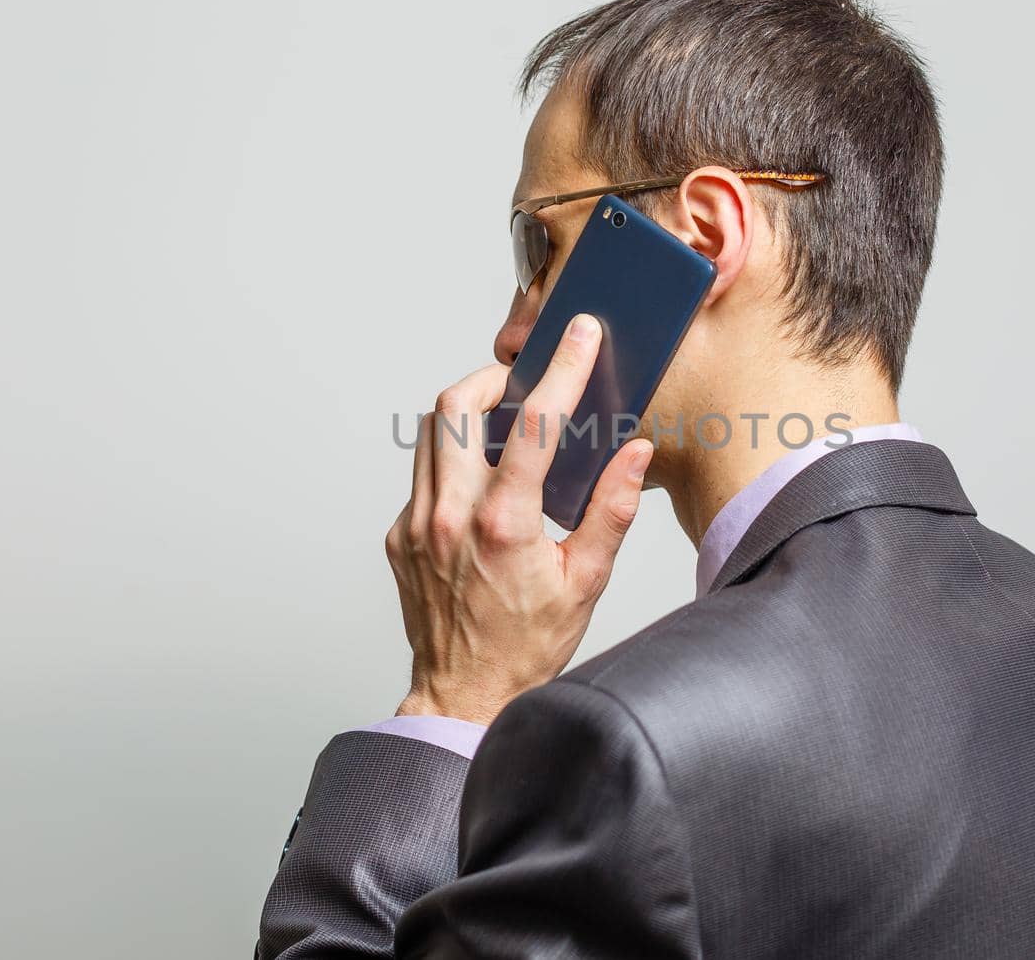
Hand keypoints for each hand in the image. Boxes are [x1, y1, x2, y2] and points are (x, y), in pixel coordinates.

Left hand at [384, 313, 653, 724]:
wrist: (463, 697)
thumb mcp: (586, 582)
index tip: (579, 338)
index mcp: (503, 525)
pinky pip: (423, 476)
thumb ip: (610, 511)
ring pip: (431, 435)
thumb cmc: (526, 647)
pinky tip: (484, 484)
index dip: (561, 370)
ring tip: (505, 426)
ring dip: (467, 415)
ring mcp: (416, 526)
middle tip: (524, 381)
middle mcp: (450, 517)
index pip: (534, 425)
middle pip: (455, 406)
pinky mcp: (400, 537)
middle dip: (492, 378)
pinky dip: (454, 461)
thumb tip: (633, 454)